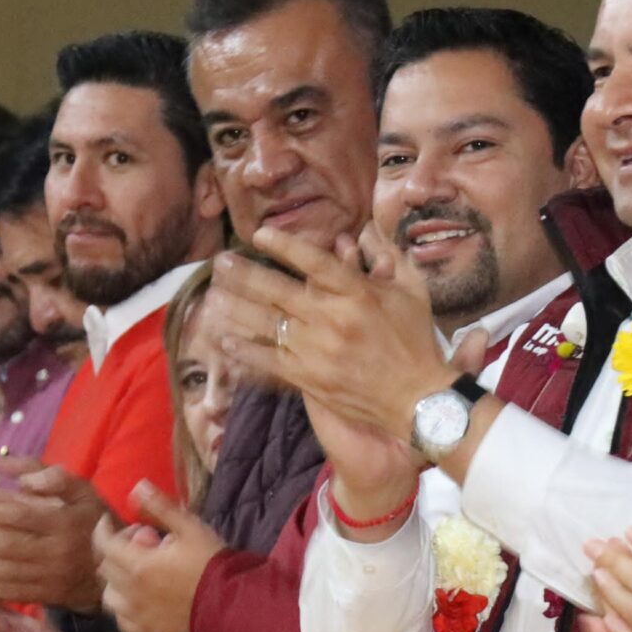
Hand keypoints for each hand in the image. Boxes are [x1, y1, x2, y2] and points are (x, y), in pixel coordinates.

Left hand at [0, 464, 104, 609]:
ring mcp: (52, 576)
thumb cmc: (96, 521)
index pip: (20, 517)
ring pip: (6, 572)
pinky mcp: (49, 595)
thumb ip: (49, 474)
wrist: (119, 567)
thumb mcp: (83, 490)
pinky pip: (14, 593)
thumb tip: (4, 465)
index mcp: (65, 522)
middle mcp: (58, 551)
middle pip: (6, 545)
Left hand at [93, 485, 224, 631]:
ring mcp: (138, 616)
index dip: (103, 530)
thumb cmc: (212, 564)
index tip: (108, 522)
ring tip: (132, 574)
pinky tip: (138, 601)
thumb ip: (161, 508)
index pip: (104, 544)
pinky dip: (124, 608)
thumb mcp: (190, 528)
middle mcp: (131, 592)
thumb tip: (137, 487)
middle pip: (105, 568)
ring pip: (109, 597)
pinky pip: (123, 621)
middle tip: (135, 543)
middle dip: (113, 550)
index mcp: (138, 564)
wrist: (232, 608)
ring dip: (115, 581)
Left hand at [211, 225, 452, 437]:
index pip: (313, 262)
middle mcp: (333, 319)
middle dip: (244, 274)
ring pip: (266, 325)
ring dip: (236, 309)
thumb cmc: (417, 341)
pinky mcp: (311, 378)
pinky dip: (246, 351)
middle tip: (221, 261)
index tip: (260, 235)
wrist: (418, 398)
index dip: (284, 246)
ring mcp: (318, 351)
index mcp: (357, 294)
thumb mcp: (412, 292)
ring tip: (213, 297)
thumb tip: (364, 234)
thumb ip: (387, 258)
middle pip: (278, 291)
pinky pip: (269, 361)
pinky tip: (226, 341)